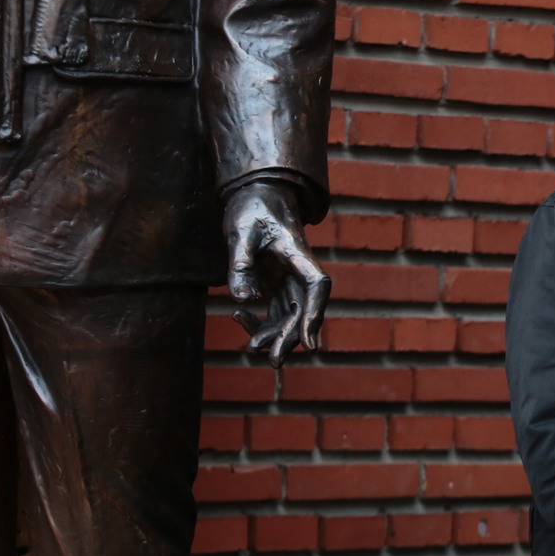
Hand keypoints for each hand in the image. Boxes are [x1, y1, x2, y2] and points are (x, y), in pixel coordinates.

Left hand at [223, 180, 329, 366]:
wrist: (255, 193)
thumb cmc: (251, 206)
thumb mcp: (240, 231)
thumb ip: (240, 264)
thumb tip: (241, 300)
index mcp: (298, 254)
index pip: (317, 287)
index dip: (316, 314)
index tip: (310, 343)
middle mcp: (298, 270)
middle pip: (303, 308)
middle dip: (291, 337)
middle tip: (274, 362)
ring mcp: (288, 277)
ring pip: (289, 313)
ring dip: (274, 334)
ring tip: (251, 348)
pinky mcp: (275, 281)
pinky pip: (273, 308)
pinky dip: (259, 320)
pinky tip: (238, 317)